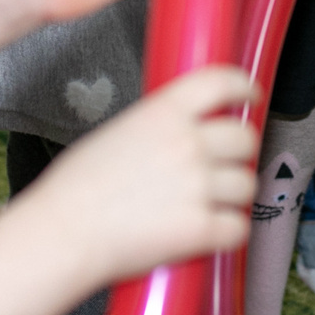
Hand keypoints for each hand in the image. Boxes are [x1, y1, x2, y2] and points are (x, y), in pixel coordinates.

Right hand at [25, 66, 259, 284]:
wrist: (64, 230)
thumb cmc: (76, 188)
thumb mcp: (118, 132)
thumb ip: (158, 127)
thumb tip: (182, 132)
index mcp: (165, 112)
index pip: (221, 82)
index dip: (243, 87)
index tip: (250, 95)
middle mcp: (188, 143)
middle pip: (244, 138)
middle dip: (239, 153)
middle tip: (224, 165)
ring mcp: (198, 185)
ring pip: (247, 184)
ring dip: (234, 196)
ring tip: (210, 204)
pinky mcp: (201, 227)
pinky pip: (238, 227)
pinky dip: (228, 231)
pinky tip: (210, 231)